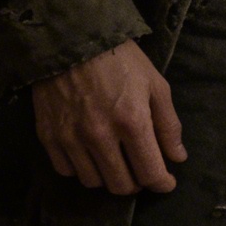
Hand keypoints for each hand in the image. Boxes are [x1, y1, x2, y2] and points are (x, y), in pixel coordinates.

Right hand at [30, 40, 185, 194]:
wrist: (72, 40)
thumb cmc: (121, 60)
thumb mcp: (155, 85)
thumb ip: (168, 125)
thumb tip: (177, 158)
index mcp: (132, 123)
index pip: (150, 173)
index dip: (162, 184)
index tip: (166, 182)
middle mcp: (100, 137)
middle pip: (121, 185)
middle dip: (137, 183)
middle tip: (141, 170)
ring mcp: (70, 138)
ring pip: (93, 182)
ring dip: (109, 177)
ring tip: (117, 161)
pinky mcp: (48, 136)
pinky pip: (66, 170)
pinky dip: (82, 169)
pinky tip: (90, 154)